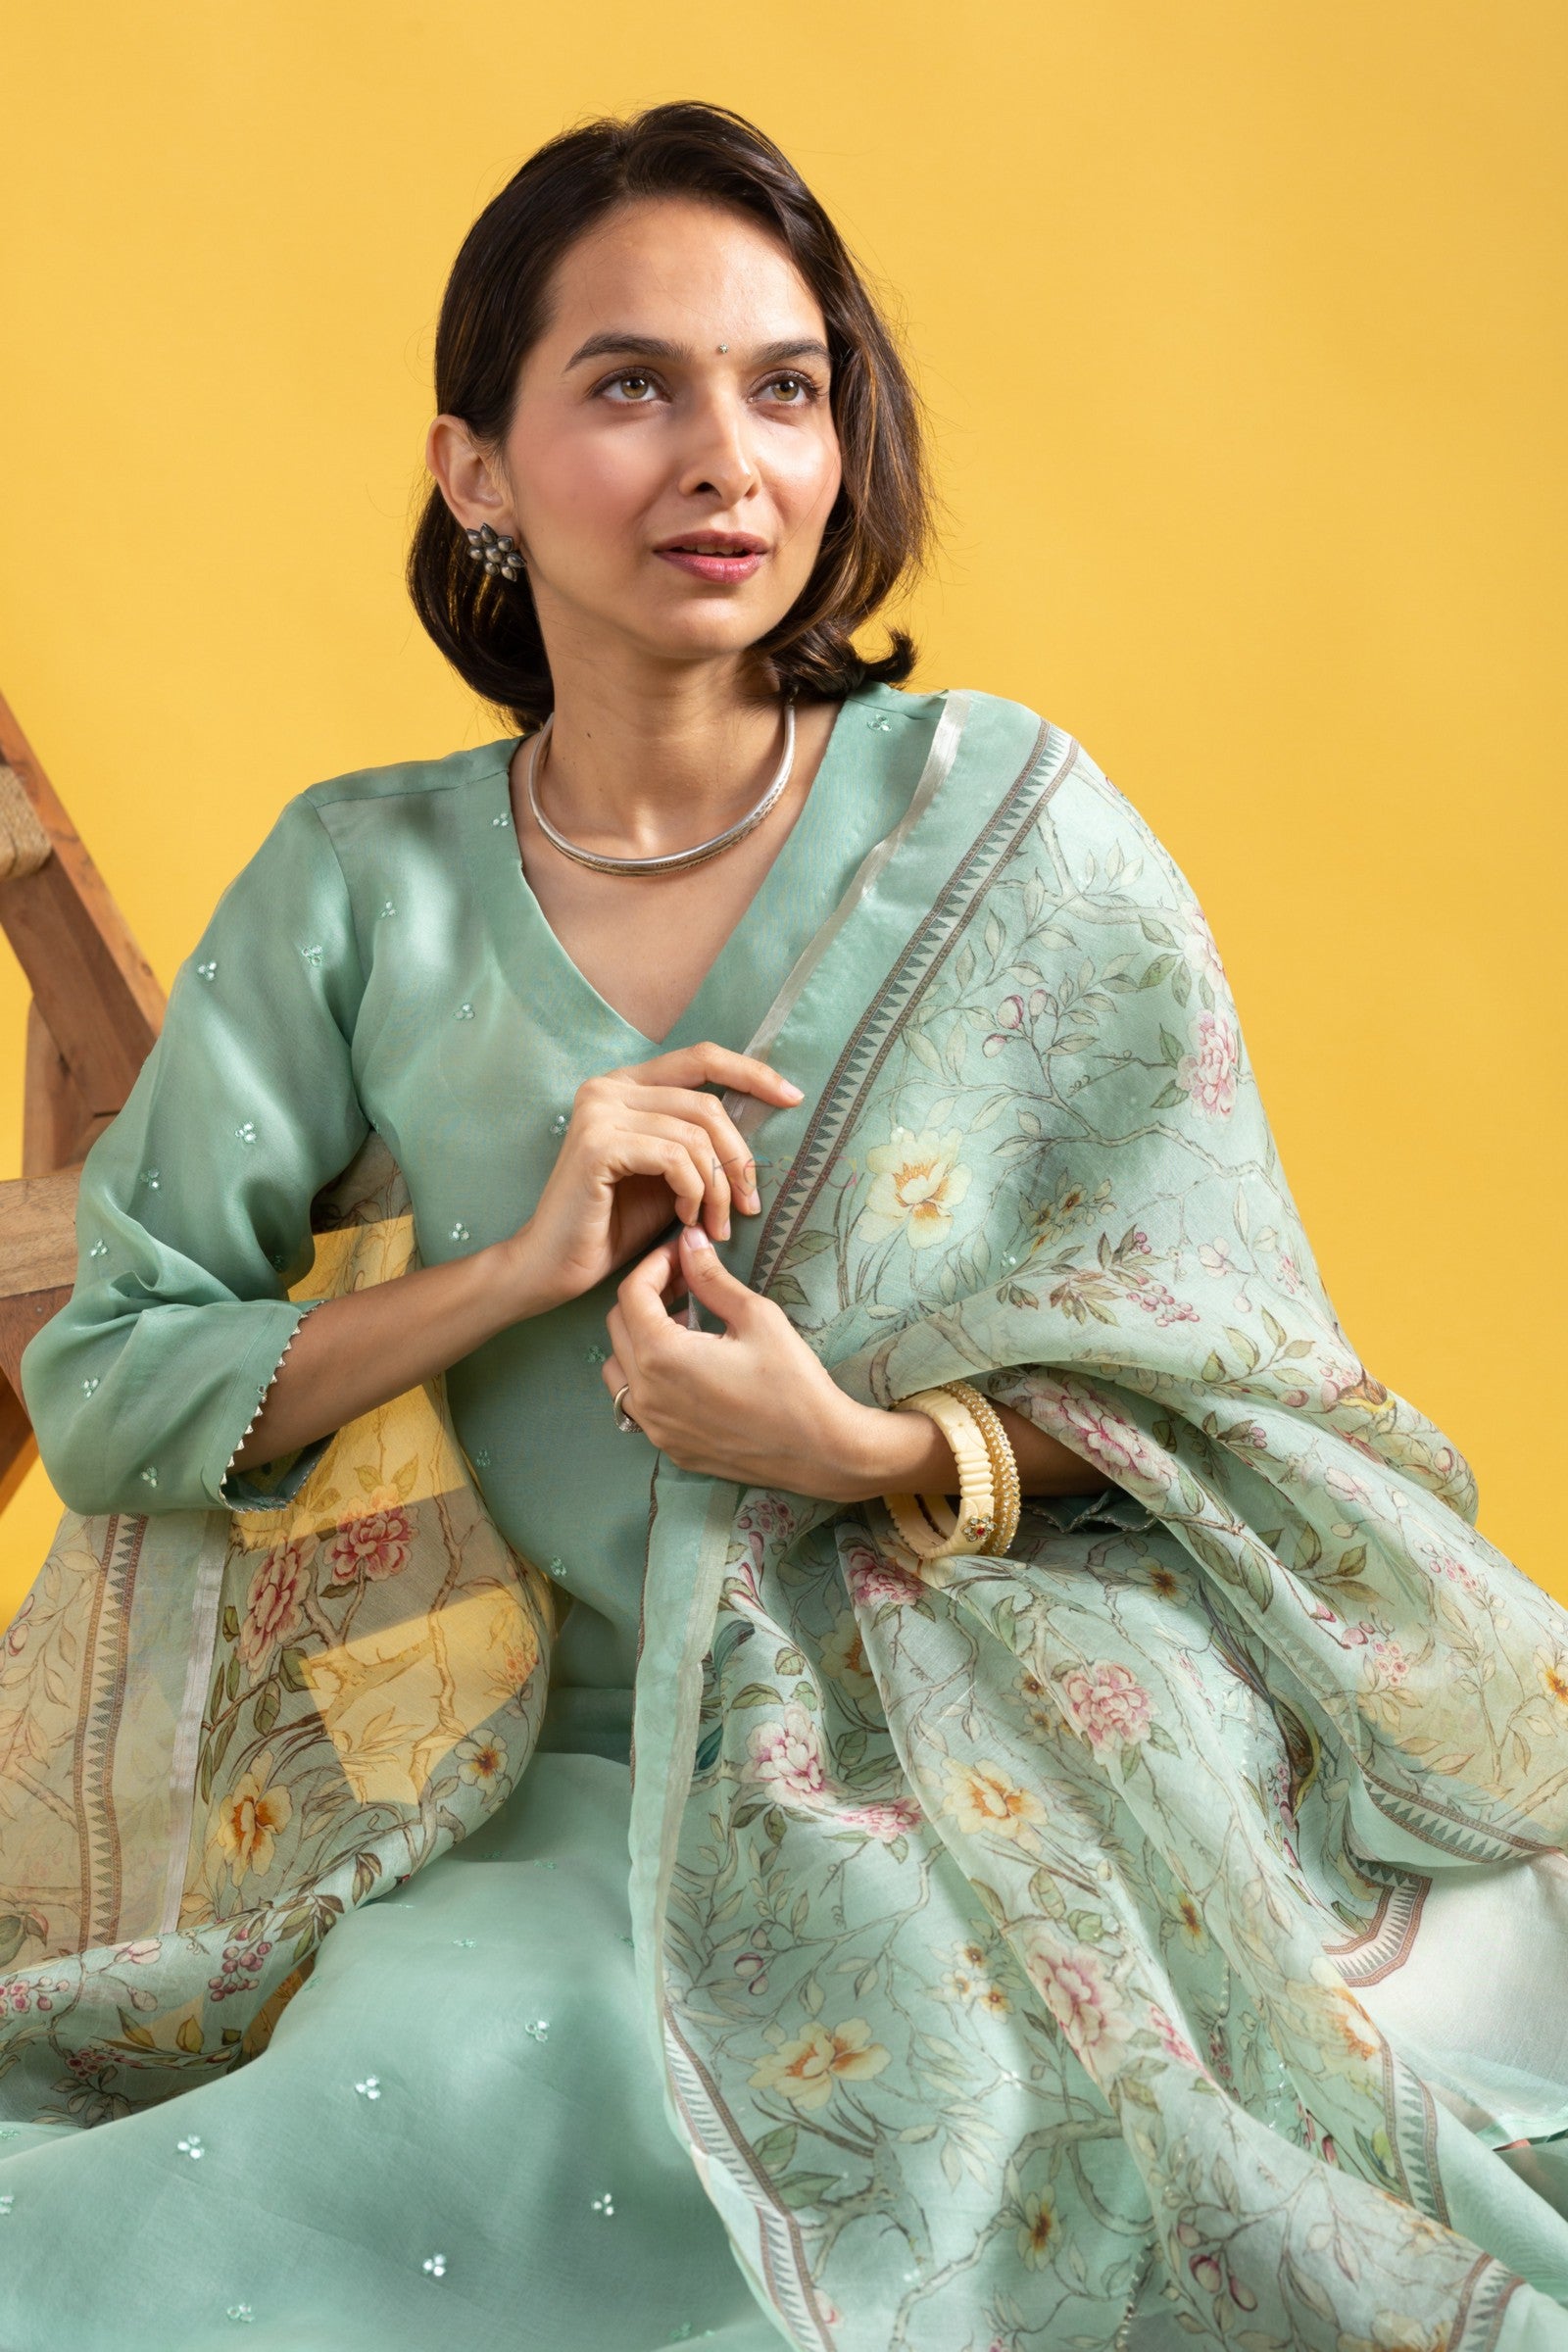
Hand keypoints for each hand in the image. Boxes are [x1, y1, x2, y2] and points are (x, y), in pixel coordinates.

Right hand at [496, 1042, 802, 1315]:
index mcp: (627, 1085)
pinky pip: (675, 1159)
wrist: (554, 1266)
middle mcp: (608, 1087)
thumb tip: (761, 1125)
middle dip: (739, 1160)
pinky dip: (693, 1193)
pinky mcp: (597, 1144)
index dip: (752, 1073)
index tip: (793, 1097)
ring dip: (718, 1189)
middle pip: (707, 1105)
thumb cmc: (614, 1225)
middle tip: (747, 1207)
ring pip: (696, 1137)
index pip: (702, 1058)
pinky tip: (684, 1220)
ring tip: (714, 1225)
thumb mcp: (671, 1176)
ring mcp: (600, 1111)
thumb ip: (700, 1144)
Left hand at [602, 1222, 910, 1500]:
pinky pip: (637, 1403)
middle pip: (617, 1326)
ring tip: (685, 1327)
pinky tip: (688, 1369)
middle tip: (685, 1282)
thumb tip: (689, 1241)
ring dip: (640, 1338)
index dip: (654, 1264)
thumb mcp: (756, 1317)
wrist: (819, 1451)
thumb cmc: (793, 1382)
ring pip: (619, 1368)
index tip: (680, 1254)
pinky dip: (648, 1377)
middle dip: (645, 1296)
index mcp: (662, 1356)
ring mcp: (653, 1426)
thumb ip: (711, 1278)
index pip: (632, 1294)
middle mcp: (646, 1394)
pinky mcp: (668, 1446)